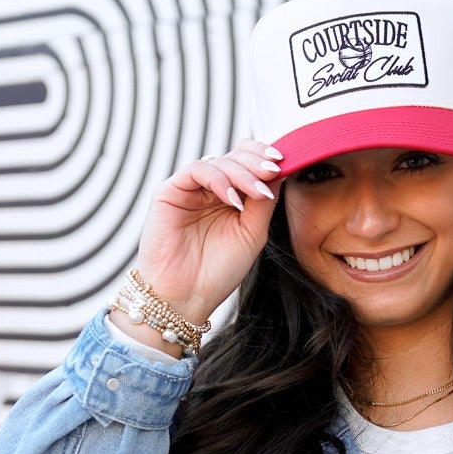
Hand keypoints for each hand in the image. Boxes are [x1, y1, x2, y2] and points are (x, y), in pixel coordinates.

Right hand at [134, 139, 282, 323]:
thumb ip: (264, 202)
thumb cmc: (218, 271)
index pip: (247, 163)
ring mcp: (190, 189)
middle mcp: (210, 190)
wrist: (186, 296)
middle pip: (235, 157)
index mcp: (230, 197)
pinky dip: (220, 180)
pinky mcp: (169, 192)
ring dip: (243, 173)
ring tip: (258, 192)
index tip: (283, 161)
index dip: (264, 156)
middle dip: (257, 161)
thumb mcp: (252, 233)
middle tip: (273, 170)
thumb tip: (280, 170)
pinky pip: (197, 170)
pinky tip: (233, 200)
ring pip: (219, 161)